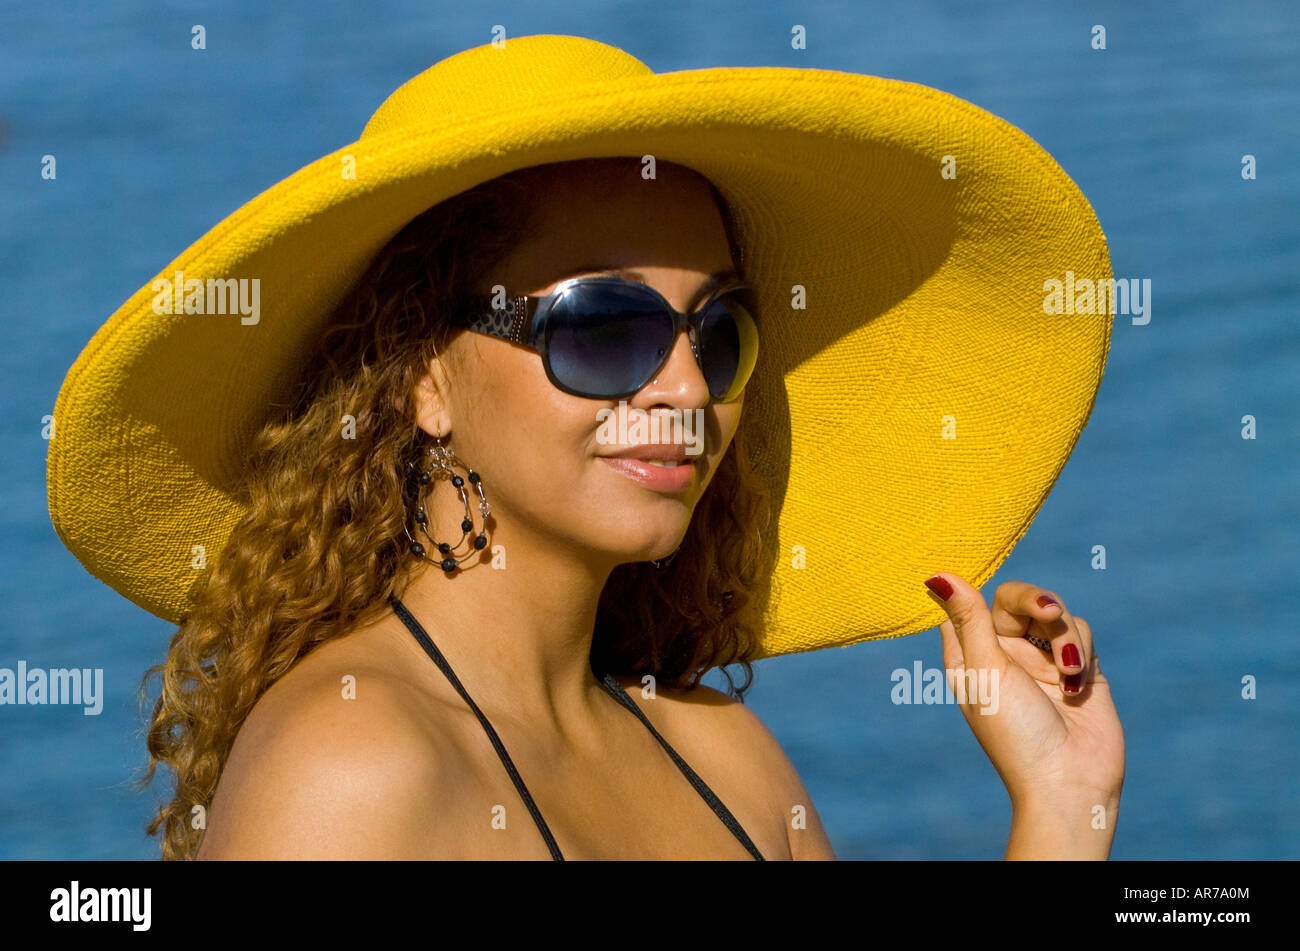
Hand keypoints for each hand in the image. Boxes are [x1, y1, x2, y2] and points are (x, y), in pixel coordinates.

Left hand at [924, 573, 1124, 839]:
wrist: (1071, 781)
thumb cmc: (1016, 732)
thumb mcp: (986, 671)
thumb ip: (968, 619)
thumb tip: (934, 574)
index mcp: (969, 654)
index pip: (964, 601)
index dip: (971, 585)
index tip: (977, 574)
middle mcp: (1003, 653)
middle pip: (1016, 597)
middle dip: (1035, 600)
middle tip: (1048, 610)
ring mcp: (1042, 659)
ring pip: (1056, 612)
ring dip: (1065, 636)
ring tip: (1068, 671)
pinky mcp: (1079, 667)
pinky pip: (1081, 632)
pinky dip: (1082, 653)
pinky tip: (1077, 687)